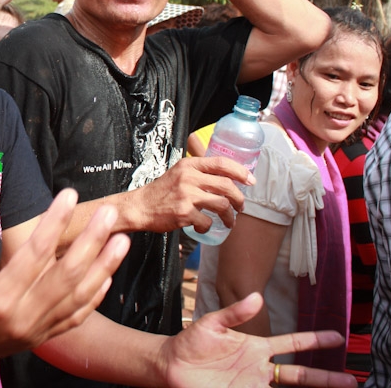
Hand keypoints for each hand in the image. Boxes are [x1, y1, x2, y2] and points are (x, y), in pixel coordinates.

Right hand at [0, 189, 129, 374]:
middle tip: (109, 213)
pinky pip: (75, 317)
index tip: (69, 195)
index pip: (36, 254)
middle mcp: (23, 317)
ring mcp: (36, 330)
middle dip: (92, 241)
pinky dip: (95, 297)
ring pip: (79, 297)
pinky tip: (107, 276)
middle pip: (67, 274)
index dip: (55, 222)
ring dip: (104, 267)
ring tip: (122, 240)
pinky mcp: (42, 337)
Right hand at [135, 156, 254, 233]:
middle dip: (239, 198)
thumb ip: (197, 172)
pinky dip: (208, 227)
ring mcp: (186, 195)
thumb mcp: (178, 174)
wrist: (140, 207)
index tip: (250, 180)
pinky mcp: (183, 213)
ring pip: (221, 204)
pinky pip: (206, 222)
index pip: (221, 163)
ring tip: (230, 221)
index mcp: (189, 165)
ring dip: (230, 216)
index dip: (240, 171)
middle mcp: (188, 177)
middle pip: (226, 185)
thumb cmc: (161, 192)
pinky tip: (203, 228)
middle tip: (241, 207)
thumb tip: (225, 177)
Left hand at [161, 293, 356, 386]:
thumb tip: (257, 296)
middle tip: (351, 380)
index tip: (337, 337)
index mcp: (256, 348)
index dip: (314, 341)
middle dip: (325, 378)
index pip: (292, 344)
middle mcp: (260, 370)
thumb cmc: (191, 343)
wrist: (172, 365)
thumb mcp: (213, 324)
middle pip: (299, 375)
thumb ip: (235, 312)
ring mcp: (252, 385)